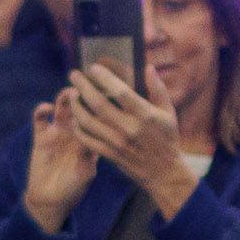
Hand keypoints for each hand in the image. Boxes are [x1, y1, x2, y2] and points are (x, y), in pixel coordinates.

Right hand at [22, 97, 100, 234]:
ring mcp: (58, 131)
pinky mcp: (41, 135)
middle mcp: (76, 131)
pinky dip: (42, 109)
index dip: (102, 101)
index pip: (99, 115)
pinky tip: (46, 108)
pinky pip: (40, 118)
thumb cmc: (74, 189)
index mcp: (92, 138)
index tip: (106, 89)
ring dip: (65, 96)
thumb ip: (89, 153)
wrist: (50, 200)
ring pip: (63, 107)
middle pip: (82, 105)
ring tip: (69, 93)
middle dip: (85, 93)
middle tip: (87, 83)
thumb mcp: (86, 172)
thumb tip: (95, 134)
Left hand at [60, 59, 198, 215]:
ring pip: (88, 121)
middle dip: (83, 87)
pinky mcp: (109, 154)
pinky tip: (75, 117)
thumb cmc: (167, 138)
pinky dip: (78, 127)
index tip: (93, 68)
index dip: (104, 77)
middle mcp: (129, 128)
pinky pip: (87, 139)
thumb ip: (158, 88)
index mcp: (144, 115)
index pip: (120, 91)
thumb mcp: (168, 112)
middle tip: (73, 75)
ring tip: (71, 94)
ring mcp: (117, 142)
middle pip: (98, 104)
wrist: (163, 172)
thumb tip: (147, 67)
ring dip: (76, 106)